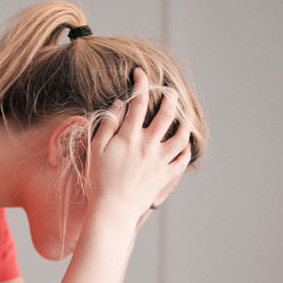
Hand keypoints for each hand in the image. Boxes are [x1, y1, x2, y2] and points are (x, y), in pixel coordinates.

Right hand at [88, 67, 192, 226]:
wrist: (112, 210)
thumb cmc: (99, 180)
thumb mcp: (96, 149)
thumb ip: (108, 124)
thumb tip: (121, 105)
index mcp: (130, 136)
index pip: (139, 101)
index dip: (141, 82)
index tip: (140, 73)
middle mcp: (149, 145)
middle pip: (167, 113)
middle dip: (170, 97)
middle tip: (169, 90)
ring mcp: (160, 161)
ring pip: (182, 135)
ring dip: (184, 122)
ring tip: (183, 115)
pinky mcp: (165, 176)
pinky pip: (182, 160)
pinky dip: (186, 149)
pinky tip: (184, 143)